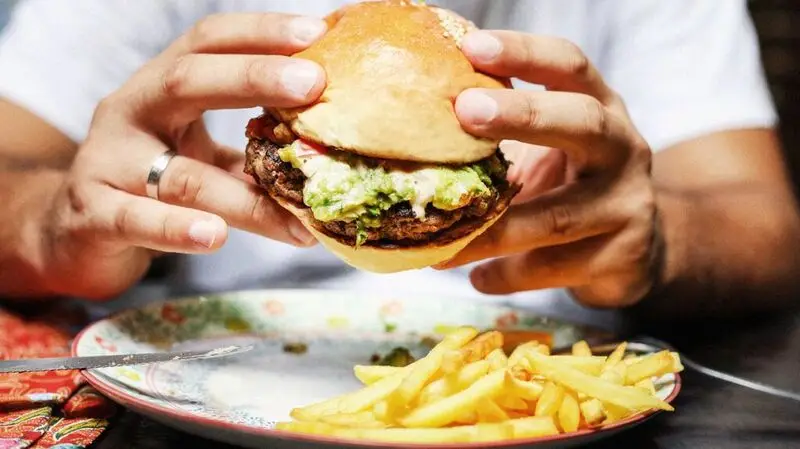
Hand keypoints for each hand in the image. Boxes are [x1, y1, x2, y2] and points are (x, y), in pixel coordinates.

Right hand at [39, 13, 327, 298]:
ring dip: (244, 196)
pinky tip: (214, 236)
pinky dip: (176, 229)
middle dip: (253, 76)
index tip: (317, 34)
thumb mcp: (201, 154)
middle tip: (314, 83)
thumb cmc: (150, 183)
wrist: (72, 230)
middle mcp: (131, 112)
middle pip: (187, 81)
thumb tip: (333, 146)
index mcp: (162, 89)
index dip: (260, 33)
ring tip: (297, 210)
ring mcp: (107, 162)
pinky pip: (134, 219)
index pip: (209, 43)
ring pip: (178, 174)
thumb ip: (253, 148)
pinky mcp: (91, 214)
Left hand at [440, 31, 658, 307]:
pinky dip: (509, 274)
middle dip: (523, 115)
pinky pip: (556, 268)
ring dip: (493, 229)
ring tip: (439, 242)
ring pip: (557, 217)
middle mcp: (622, 148)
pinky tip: (477, 277)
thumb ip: (496, 135)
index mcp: (598, 107)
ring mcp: (626, 205)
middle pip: (582, 122)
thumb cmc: (567, 187)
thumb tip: (404, 127)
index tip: (471, 47)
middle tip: (465, 110)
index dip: (524, 52)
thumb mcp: (543, 150)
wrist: (635, 251)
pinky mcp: (622, 257)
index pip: (568, 66)